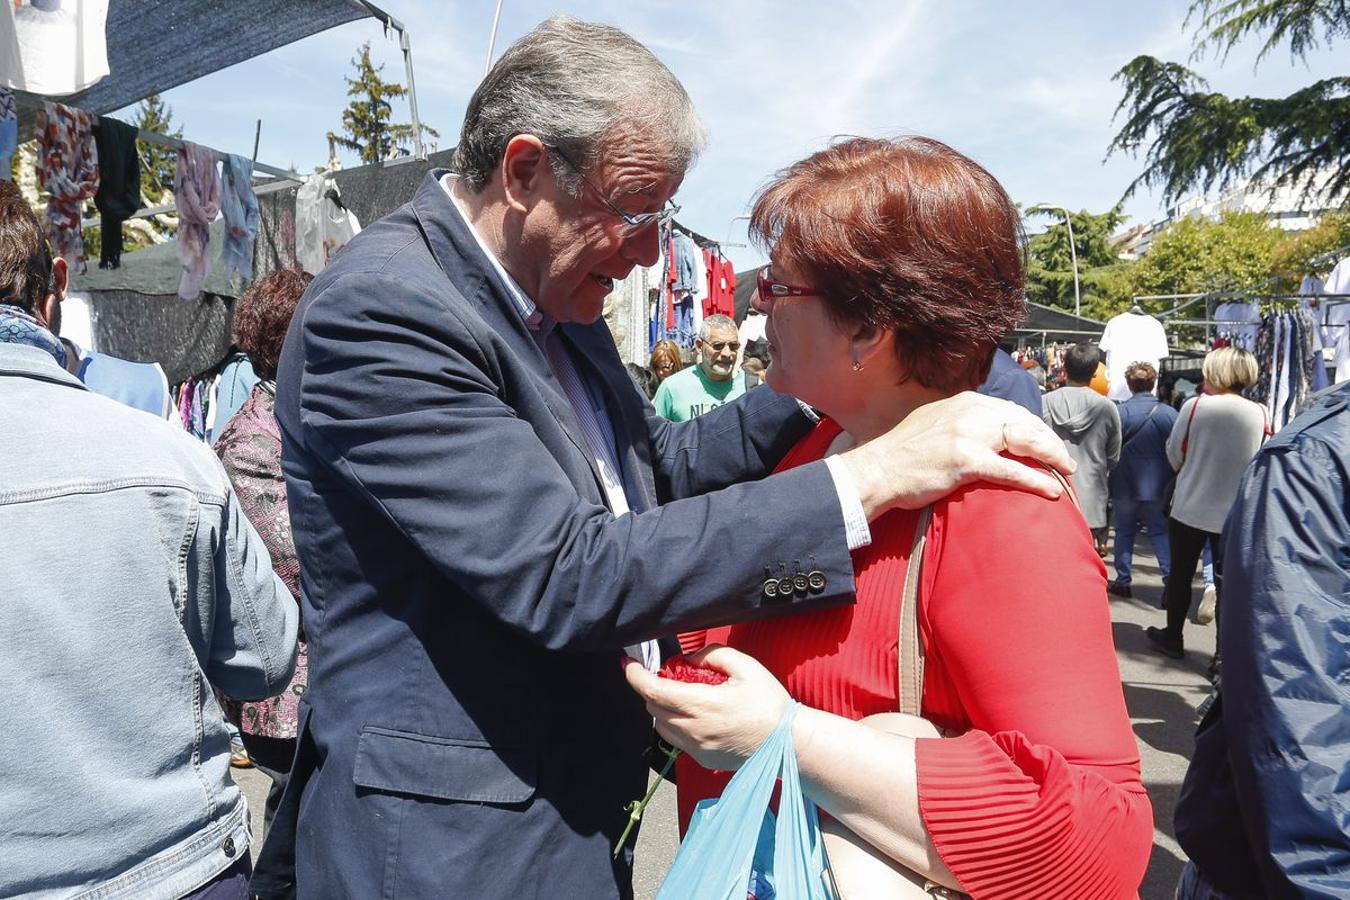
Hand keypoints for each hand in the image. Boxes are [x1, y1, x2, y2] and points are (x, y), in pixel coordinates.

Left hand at [624, 645, 788, 771]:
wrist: (788, 744)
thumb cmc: (769, 704)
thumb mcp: (746, 667)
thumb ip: (712, 655)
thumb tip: (688, 659)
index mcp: (702, 705)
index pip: (653, 691)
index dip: (635, 676)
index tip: (628, 664)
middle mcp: (694, 731)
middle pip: (653, 708)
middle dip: (652, 689)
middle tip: (668, 676)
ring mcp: (697, 749)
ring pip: (661, 726)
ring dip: (662, 708)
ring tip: (683, 695)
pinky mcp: (702, 760)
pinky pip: (676, 740)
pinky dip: (676, 725)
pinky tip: (697, 715)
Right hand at [842, 391, 1073, 515]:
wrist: (877, 471)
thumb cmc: (903, 454)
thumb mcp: (934, 422)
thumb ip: (962, 421)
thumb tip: (986, 430)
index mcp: (964, 402)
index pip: (1012, 411)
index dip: (1035, 427)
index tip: (1047, 442)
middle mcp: (970, 412)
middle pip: (1024, 422)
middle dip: (1049, 441)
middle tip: (1064, 460)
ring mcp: (968, 435)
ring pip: (1024, 441)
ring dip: (1050, 456)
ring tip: (1065, 471)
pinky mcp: (966, 460)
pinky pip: (1010, 470)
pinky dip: (1034, 479)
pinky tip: (1050, 490)